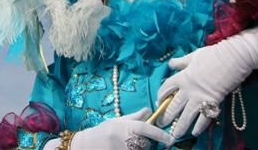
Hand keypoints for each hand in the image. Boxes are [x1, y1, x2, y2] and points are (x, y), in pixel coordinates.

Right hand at [43, 108, 172, 149]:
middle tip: (137, 140)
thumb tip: (150, 111)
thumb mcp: (118, 120)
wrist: (87, 145)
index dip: (160, 134)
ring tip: (128, 144)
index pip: (146, 129)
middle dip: (147, 143)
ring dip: (141, 148)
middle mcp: (125, 140)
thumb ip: (135, 117)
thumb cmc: (103, 131)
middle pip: (147, 143)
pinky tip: (128, 147)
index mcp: (125, 127)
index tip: (170, 138)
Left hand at [156, 24, 257, 137]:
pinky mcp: (213, 103)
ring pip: (186, 116)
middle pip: (174, 106)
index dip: (161, 95)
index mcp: (182, 77)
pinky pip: (204, 118)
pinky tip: (195, 132)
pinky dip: (199, 126)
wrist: (232, 59)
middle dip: (167, 116)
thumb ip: (181, 62)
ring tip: (175, 134)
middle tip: (161, 123)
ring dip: (180, 126)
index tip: (158, 101)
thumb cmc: (213, 55)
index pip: (166, 87)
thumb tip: (170, 63)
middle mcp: (188, 89)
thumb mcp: (193, 56)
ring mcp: (200, 98)